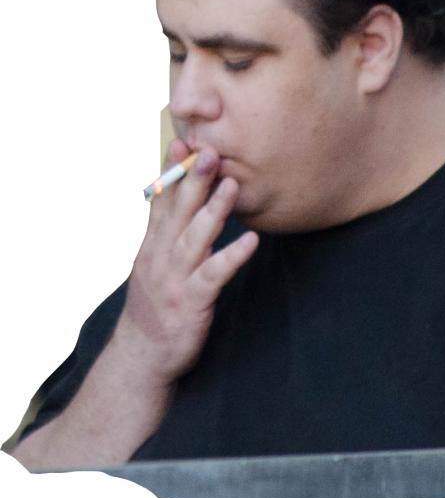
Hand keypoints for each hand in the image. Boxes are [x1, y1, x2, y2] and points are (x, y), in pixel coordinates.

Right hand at [115, 139, 258, 385]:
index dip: (171, 171)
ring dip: (214, 210)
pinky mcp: (191, 302)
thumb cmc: (156, 304)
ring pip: (195, 238)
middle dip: (193, 180)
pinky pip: (214, 275)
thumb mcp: (154, 263)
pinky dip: (232, 256)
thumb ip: (166, 232)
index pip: (161, 201)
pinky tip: (250, 240)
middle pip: (178, 212)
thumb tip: (177, 200)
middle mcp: (160, 257)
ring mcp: (175, 279)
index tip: (182, 141)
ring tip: (232, 184)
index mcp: (153, 245)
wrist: (142, 356)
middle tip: (209, 151)